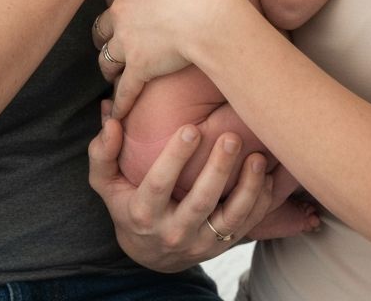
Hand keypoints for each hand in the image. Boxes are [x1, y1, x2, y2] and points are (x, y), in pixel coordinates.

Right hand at [88, 111, 274, 270]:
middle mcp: (173, 231)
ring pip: (229, 218)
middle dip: (218, 169)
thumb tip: (109, 117)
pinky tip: (268, 176)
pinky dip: (260, 202)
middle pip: (200, 202)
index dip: (174, 158)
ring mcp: (201, 242)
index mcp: (143, 213)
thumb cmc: (127, 202)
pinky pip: (246, 226)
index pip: (159, 185)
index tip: (190, 128)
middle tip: (231, 137)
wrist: (151, 252)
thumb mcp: (106, 182)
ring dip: (247, 187)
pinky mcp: (222, 245)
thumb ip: (103, 152)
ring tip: (257, 157)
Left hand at [95, 0, 235, 118]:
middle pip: (102, 20)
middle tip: (111, 34)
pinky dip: (120, 102)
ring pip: (106, 53)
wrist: (210, 13)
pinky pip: (124, 89)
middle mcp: (121, 9)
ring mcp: (127, 39)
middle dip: (106, 28)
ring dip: (108, 61)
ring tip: (111, 69)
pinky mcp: (139, 67)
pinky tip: (116, 113)